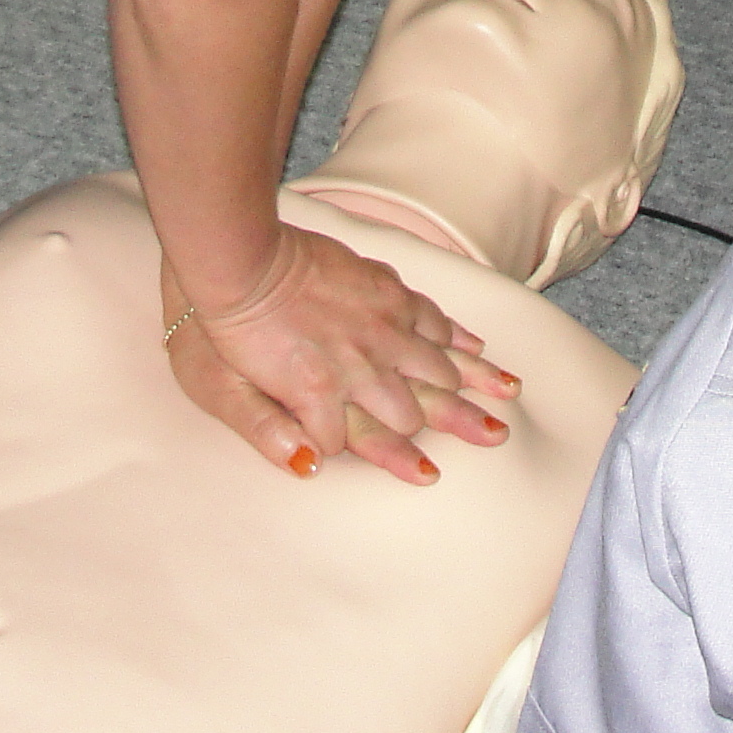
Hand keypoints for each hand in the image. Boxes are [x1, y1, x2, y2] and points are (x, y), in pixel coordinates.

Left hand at [163, 225, 515, 485]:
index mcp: (321, 394)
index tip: (427, 475)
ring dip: (472, 381)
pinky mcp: (381, 290)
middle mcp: (359, 364)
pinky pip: (429, 316)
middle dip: (454, 423)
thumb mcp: (226, 392)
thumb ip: (266, 432)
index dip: (396, 460)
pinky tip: (475, 343)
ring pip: (435, 361)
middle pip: (415, 405)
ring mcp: (376, 324)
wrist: (239, 258)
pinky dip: (455, 333)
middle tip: (493, 435)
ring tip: (507, 396)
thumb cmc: (226, 329)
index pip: (367, 440)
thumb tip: (310, 467)